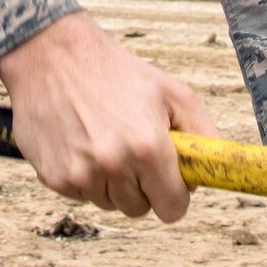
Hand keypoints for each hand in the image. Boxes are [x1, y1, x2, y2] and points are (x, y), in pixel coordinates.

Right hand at [0, 11, 214, 221]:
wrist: (52, 56)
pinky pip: (81, 195)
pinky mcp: (53, 178)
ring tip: (105, 141)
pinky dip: (85, 177)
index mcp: (148, 147)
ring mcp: (80, 174)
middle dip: (143, 187)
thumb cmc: (116, 72)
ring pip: (109, 204)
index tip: (169, 180)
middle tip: (134, 151)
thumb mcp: (173, 93)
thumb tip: (214, 168)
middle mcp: (113, 165)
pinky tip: (81, 144)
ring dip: (112, 183)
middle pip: (140, 209)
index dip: (175, 194)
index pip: (173, 208)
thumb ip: (203, 133)